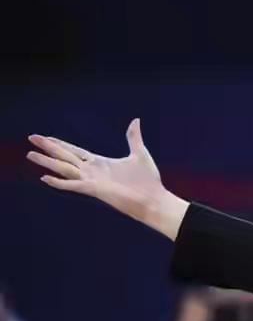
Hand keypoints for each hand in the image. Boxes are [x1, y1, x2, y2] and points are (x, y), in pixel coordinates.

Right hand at [26, 118, 187, 239]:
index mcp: (100, 163)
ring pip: (64, 168)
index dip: (61, 144)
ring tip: (30, 154)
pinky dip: (59, 182)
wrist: (153, 199)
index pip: (75, 151)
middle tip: (31, 139)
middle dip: (48, 147)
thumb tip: (135, 120)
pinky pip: (73, 185)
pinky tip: (45, 178)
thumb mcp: (139, 154)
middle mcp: (92, 171)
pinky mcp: (94, 189)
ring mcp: (91, 180)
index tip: (47, 138)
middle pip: (65, 157)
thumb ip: (133, 137)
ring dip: (47, 161)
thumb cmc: (147, 180)